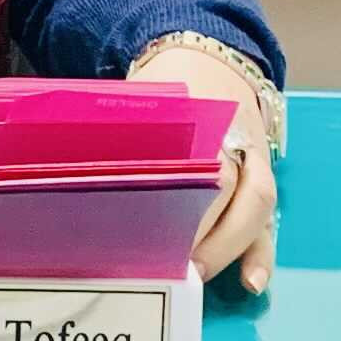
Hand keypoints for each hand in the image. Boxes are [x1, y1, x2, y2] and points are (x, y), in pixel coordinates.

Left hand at [126, 46, 276, 293]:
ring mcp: (253, 159)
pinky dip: (261, 251)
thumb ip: (117, 133)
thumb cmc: (162, 88)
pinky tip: (251, 281)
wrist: (209, 59)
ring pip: (255, 205)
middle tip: (174, 266)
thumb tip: (72, 174)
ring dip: (233, 247)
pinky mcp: (262, 179)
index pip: (192, 159)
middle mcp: (232, 137)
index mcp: (198, 114)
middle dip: (203, 231)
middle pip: (226, 187)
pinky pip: (269, 218)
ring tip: (203, 277)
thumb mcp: (137, 100)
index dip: (179, 197)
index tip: (154, 233)